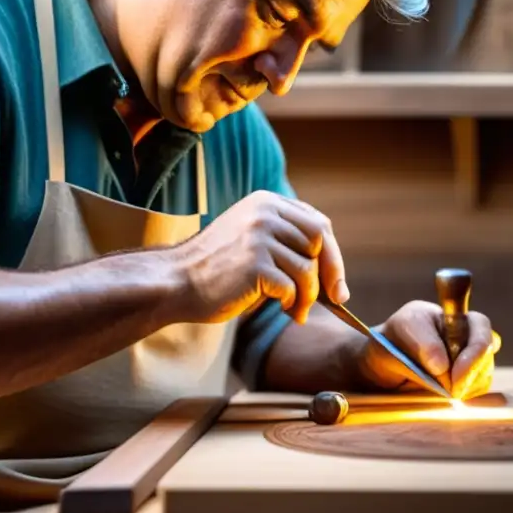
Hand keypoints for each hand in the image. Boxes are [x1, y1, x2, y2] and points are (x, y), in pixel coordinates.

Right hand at [171, 190, 348, 324]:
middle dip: (330, 274)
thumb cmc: (215, 269)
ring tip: (295, 310)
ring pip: (308, 268)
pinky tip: (282, 309)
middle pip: (320, 241)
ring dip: (308, 296)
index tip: (336, 283)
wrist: (175, 282)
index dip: (332, 254)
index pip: (318, 223)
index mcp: (266, 203)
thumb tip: (333, 271)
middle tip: (332, 299)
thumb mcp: (251, 239)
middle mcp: (264, 213)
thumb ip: (285, 241)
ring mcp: (259, 236)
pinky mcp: (254, 264)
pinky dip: (292, 303)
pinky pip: (292, 287)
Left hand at [352, 300, 500, 399]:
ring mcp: (472, 362)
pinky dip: (462, 397)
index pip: (482, 329)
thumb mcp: (403, 328)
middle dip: (469, 375)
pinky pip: (474, 393)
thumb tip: (443, 366)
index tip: (455, 374)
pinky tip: (443, 396)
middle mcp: (471, 339)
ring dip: (464, 388)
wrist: (386, 361)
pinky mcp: (468, 384)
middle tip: (451, 391)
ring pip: (482, 377)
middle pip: (486, 357)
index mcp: (458, 318)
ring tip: (438, 389)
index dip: (475, 351)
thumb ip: (424, 342)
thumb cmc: (397, 335)